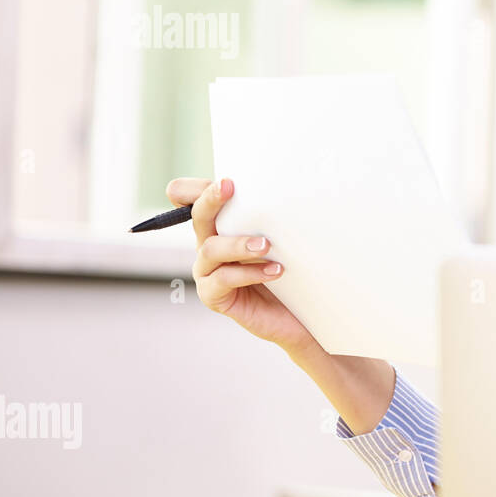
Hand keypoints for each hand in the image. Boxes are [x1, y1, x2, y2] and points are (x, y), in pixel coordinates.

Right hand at [167, 177, 318, 356]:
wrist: (301, 317)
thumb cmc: (294, 275)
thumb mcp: (287, 240)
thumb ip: (278, 217)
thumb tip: (292, 188)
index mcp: (223, 226)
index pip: (195, 200)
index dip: (197, 188)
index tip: (223, 178)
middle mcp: (211, 245)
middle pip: (198, 217)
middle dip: (211, 200)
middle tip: (229, 186)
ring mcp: (209, 272)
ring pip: (211, 249)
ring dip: (238, 244)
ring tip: (266, 246)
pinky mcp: (214, 297)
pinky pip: (223, 280)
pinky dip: (249, 273)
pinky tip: (274, 271)